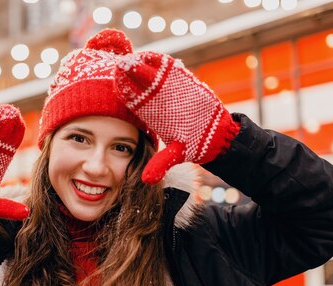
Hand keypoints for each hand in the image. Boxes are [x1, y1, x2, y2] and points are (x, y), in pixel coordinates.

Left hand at [114, 52, 239, 183]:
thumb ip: (161, 164)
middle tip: (121, 65)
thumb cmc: (193, 144)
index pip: (133, 101)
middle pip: (139, 83)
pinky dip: (161, 62)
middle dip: (130, 74)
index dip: (125, 92)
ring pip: (151, 73)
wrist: (216, 134)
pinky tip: (151, 56)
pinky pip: (168, 68)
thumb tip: (147, 181)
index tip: (116, 84)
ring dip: (143, 64)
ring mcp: (169, 88)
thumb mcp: (176, 154)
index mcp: (152, 114)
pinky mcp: (183, 80)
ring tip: (134, 57)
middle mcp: (157, 100)